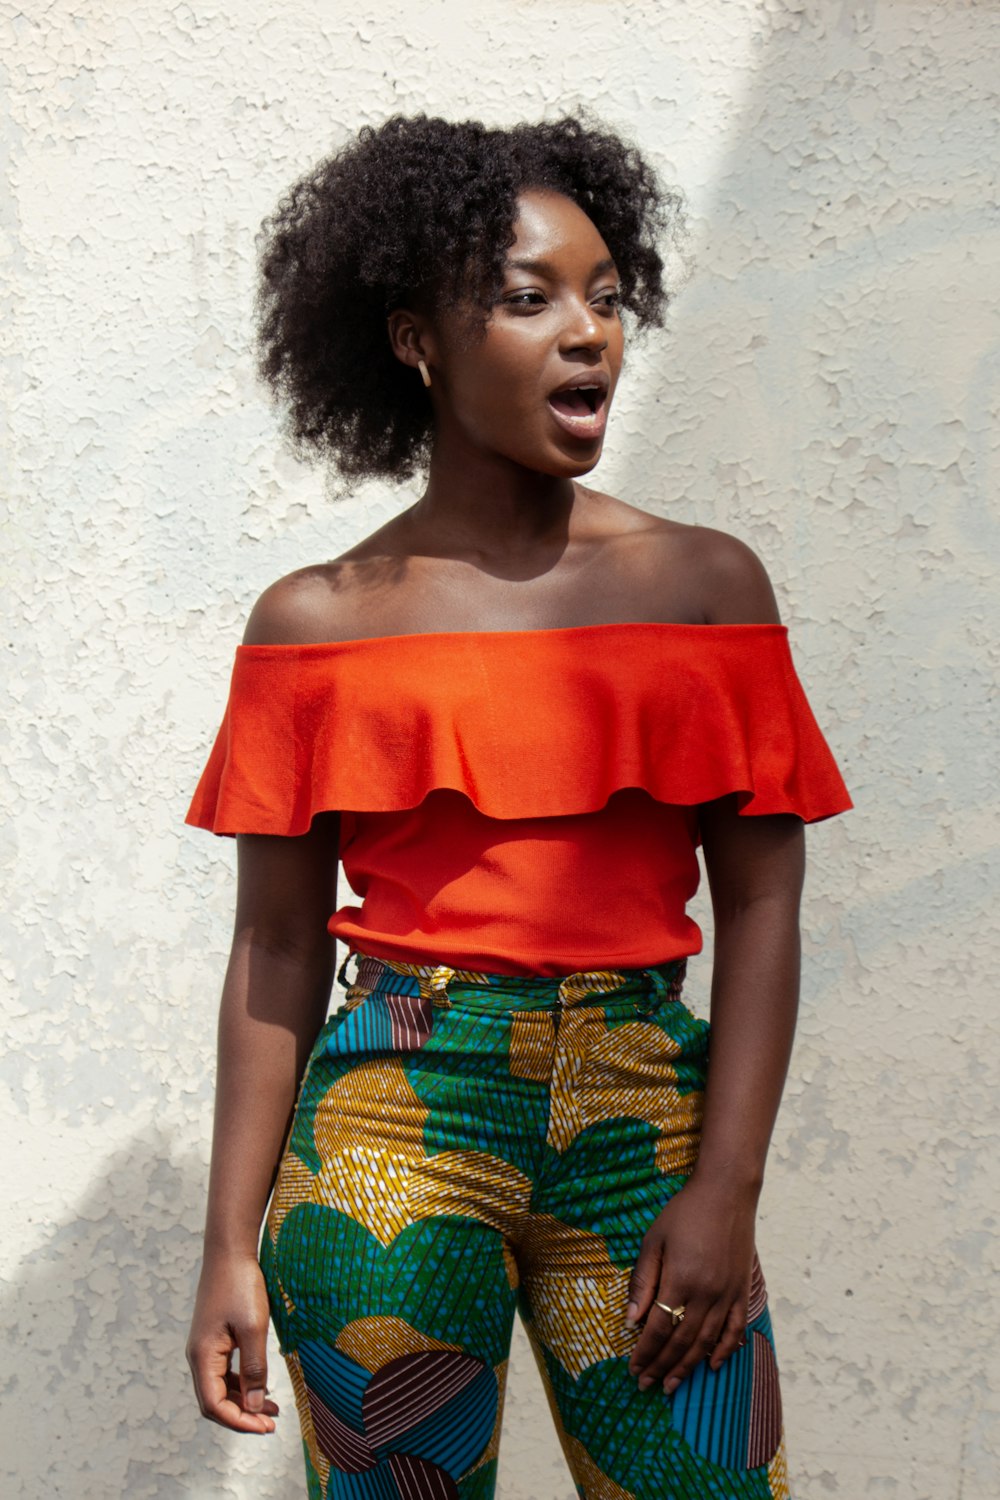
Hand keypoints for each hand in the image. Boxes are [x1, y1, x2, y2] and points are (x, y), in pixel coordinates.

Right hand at [186, 1250, 279, 1433]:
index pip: (214, 1405)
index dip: (239, 1421)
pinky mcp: (213, 1338)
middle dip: (242, 1416)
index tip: (266, 1428)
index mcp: (202, 1355)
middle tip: (272, 1424)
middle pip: (214, 1401)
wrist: (229, 1250)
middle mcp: (198, 1355)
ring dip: (243, 1402)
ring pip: (219, 1388)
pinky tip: (261, 1385)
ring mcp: (204, 1347)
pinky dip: (242, 1384)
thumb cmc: (241, 1285)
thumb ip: (254, 1369)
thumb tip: (255, 1406)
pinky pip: (224, 1372)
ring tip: (273, 1410)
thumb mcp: (254, 1328)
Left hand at [625, 1173, 757, 1394]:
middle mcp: (707, 1294)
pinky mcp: (742, 1291)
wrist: (727, 1193)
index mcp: (681, 1280)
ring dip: (688, 1367)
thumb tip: (631, 1320)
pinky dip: (725, 1351)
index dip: (644, 1353)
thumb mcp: (654, 1240)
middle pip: (681, 1342)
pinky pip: (735, 1330)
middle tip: (646, 1386)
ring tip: (672, 1385)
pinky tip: (712, 1365)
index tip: (633, 1369)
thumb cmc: (684, 1212)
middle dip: (661, 1366)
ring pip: (706, 1342)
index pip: (658, 1328)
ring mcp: (728, 1295)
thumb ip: (643, 1281)